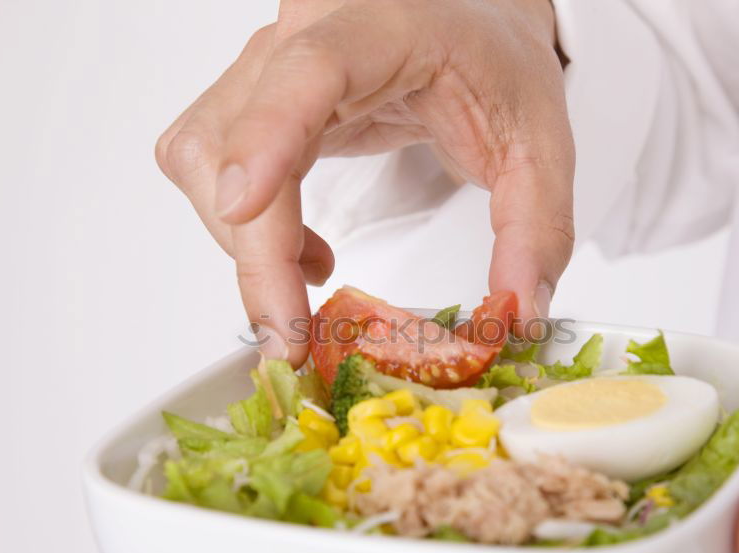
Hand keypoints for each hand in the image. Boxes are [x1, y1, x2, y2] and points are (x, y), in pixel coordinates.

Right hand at [155, 0, 573, 363]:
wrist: (470, 20)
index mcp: (383, 26)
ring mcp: (269, 62)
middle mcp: (306, 32)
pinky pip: (207, 163)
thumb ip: (537, 229)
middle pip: (231, 137)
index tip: (244, 206)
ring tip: (312, 279)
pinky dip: (241, 226)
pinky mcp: (254, 96)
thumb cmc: (494, 62)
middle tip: (294, 334)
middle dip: (255, 249)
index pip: (309, 69)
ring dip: (243, 241)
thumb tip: (517, 314)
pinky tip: (305, 251)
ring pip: (200, 156)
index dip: (267, 137)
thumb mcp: (538, 142)